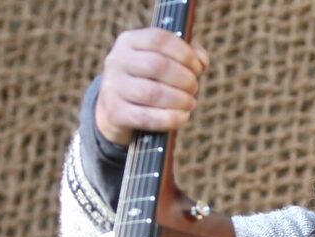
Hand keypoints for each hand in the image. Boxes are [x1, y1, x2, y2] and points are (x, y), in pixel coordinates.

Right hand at [96, 28, 208, 145]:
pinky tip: (183, 116)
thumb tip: (201, 61)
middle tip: (194, 87)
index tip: (198, 67)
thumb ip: (187, 54)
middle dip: (184, 79)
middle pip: (157, 65)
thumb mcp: (163, 60)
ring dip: (179, 99)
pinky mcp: (116, 113)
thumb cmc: (149, 80)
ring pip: (152, 92)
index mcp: (129, 41)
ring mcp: (113, 87)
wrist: (117, 109)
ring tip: (190, 103)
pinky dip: (171, 118)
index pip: (158, 39)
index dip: (184, 53)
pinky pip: (147, 117)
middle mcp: (117, 61)